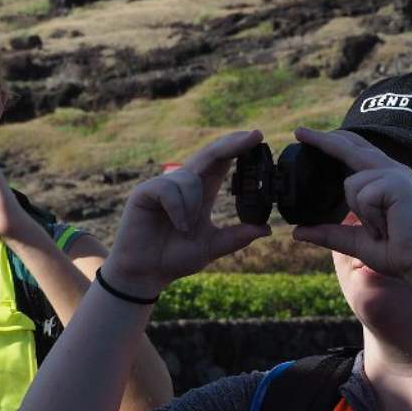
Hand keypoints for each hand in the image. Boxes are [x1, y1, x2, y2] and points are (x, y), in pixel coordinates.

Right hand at [101, 131, 271, 297]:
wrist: (146, 273)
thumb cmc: (175, 258)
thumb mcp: (212, 246)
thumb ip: (237, 237)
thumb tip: (266, 228)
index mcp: (201, 193)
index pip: (222, 163)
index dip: (238, 148)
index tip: (259, 137)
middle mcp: (183, 184)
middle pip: (210, 155)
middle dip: (232, 144)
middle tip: (254, 136)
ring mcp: (163, 186)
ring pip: (190, 179)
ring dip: (193, 204)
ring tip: (185, 228)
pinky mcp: (145, 192)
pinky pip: (169, 190)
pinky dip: (178, 209)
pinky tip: (177, 226)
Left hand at [291, 128, 411, 284]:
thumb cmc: (395, 252)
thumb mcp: (354, 240)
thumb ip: (328, 233)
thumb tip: (297, 232)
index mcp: (385, 177)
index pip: (354, 151)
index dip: (331, 141)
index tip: (304, 134)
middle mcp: (392, 169)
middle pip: (349, 147)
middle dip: (322, 140)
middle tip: (297, 131)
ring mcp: (396, 174)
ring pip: (351, 183)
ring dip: (361, 213)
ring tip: (383, 228)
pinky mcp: (397, 183)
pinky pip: (362, 196)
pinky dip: (369, 217)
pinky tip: (387, 226)